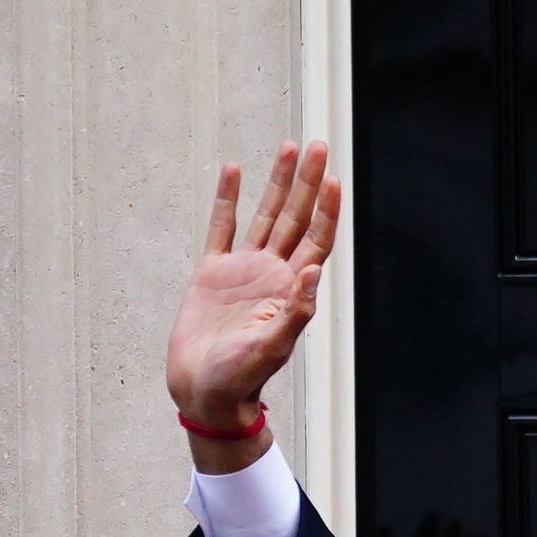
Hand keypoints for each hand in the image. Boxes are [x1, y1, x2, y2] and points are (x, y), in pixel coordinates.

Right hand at [167, 141, 340, 463]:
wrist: (204, 392)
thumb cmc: (240, 378)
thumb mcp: (272, 348)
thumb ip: (295, 313)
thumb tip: (312, 273)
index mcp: (292, 290)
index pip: (316, 240)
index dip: (325, 209)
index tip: (332, 177)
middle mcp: (273, 274)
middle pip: (296, 217)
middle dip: (308, 181)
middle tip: (319, 144)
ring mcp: (243, 270)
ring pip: (265, 215)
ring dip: (278, 182)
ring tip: (289, 147)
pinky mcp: (212, 273)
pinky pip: (222, 226)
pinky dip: (228, 198)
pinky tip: (233, 171)